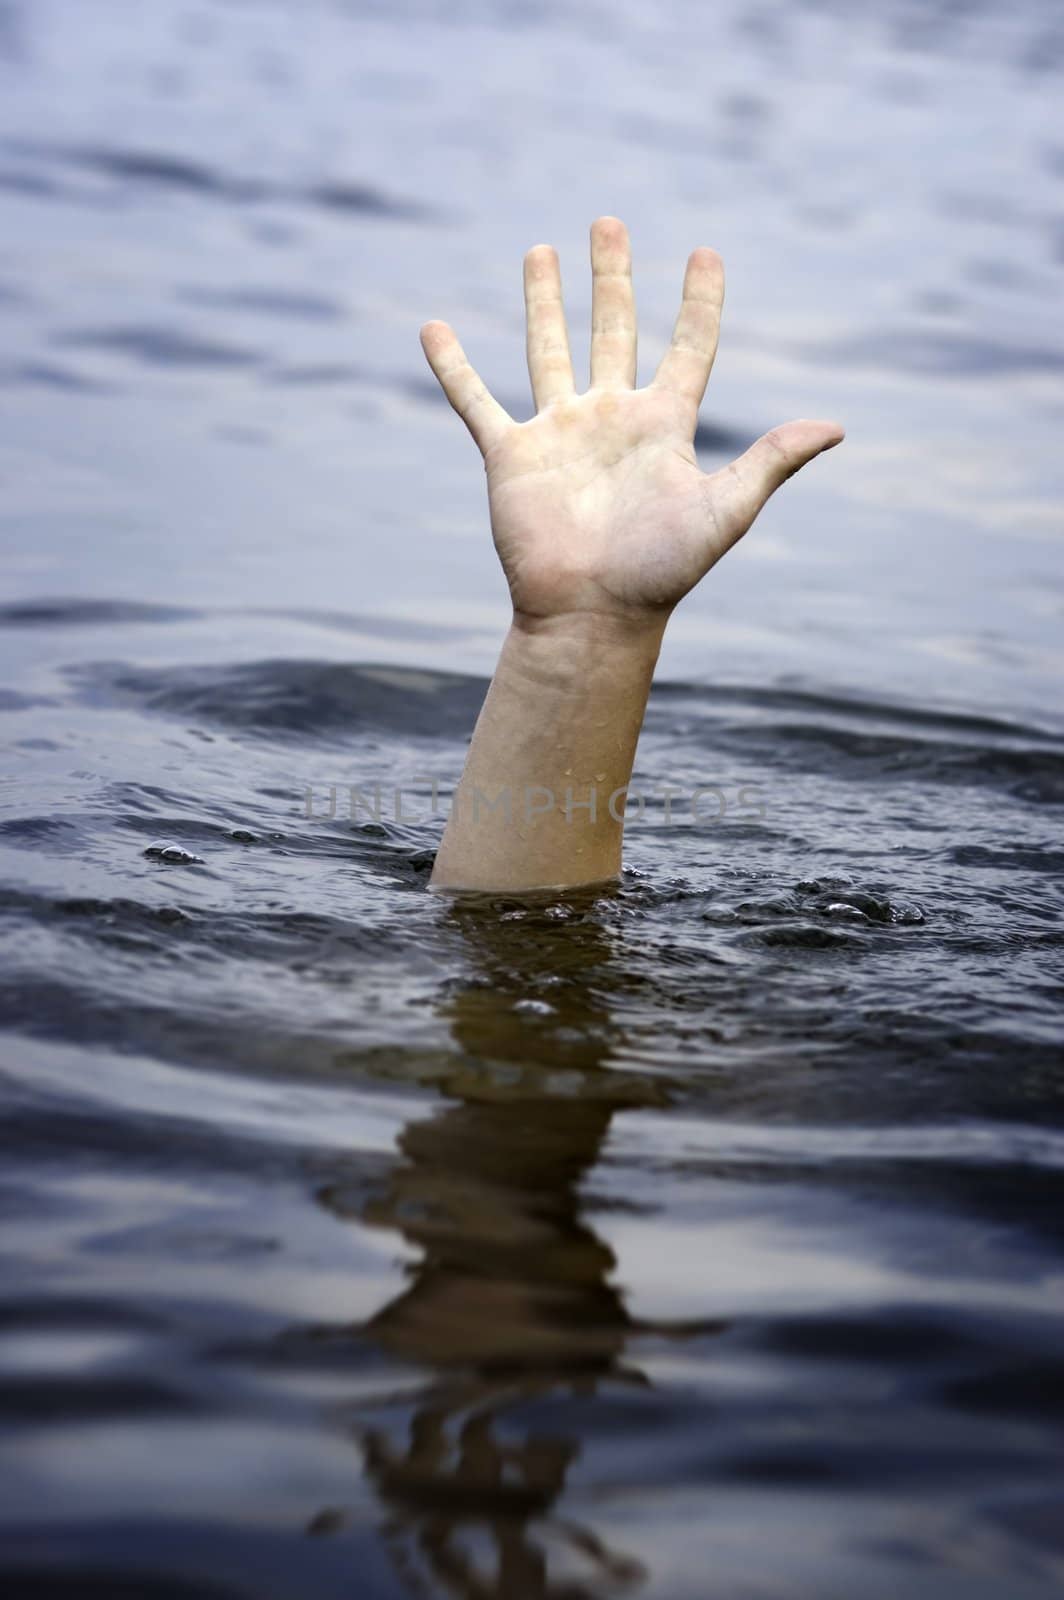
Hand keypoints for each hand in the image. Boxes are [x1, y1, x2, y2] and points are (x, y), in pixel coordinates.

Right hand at [420, 216, 842, 630]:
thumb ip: (772, 462)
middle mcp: (610, 419)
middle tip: (608, 223)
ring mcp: (558, 433)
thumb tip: (837, 428)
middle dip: (611, 276)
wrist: (592, 615)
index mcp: (663, 426)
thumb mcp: (725, 511)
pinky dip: (453, 368)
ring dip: (543, 301)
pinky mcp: (511, 456)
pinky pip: (476, 402)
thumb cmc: (661, 572)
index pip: (688, 348)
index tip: (706, 254)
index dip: (700, 302)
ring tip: (541, 250)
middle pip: (613, 329)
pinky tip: (432, 329)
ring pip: (547, 349)